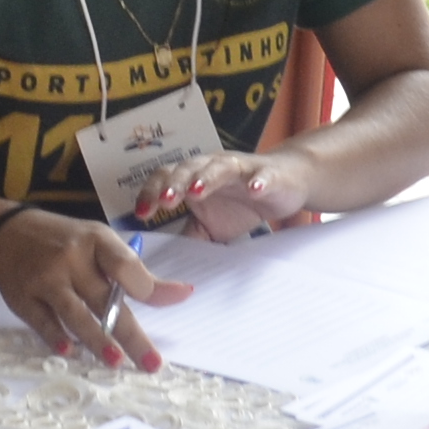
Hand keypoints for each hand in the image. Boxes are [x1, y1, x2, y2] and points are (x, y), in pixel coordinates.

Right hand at [0, 206, 191, 370]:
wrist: (7, 232)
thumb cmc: (66, 242)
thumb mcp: (100, 244)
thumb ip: (136, 273)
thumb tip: (182, 294)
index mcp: (95, 241)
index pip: (125, 264)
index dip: (148, 286)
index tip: (175, 300)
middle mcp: (70, 258)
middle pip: (105, 299)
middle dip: (130, 334)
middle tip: (152, 363)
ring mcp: (45, 279)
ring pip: (74, 313)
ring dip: (96, 339)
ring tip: (115, 362)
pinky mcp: (23, 298)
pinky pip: (42, 322)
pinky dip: (56, 337)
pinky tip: (69, 351)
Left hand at [130, 150, 320, 242]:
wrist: (286, 181)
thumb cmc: (241, 202)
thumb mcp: (210, 225)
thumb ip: (187, 236)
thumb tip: (161, 261)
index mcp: (193, 178)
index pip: (165, 178)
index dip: (151, 193)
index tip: (142, 214)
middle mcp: (211, 167)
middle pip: (187, 169)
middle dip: (175, 184)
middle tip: (165, 201)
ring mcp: (241, 169)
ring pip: (219, 168)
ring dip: (206, 178)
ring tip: (196, 191)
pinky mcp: (269, 174)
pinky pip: (263, 176)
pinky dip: (258, 181)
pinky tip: (254, 189)